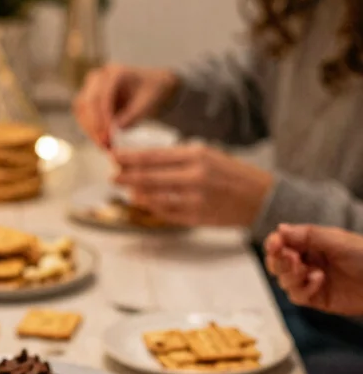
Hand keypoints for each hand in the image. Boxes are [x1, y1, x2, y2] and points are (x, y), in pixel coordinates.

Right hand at [74, 64, 178, 148]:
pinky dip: (89, 130)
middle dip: (95, 126)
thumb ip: (130, 117)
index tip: (109, 136)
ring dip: (90, 129)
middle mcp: (99, 77)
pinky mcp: (87, 100)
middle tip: (105, 145)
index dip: (103, 117)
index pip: (102, 95)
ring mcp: (90, 88)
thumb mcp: (146, 105)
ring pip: (81, 109)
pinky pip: (82, 116)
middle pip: (87, 101)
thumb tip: (112, 133)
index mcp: (115, 72)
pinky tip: (101, 141)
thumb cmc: (149, 94)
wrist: (148, 89)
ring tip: (104, 146)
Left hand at [112, 142, 273, 227]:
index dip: (130, 158)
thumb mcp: (208, 156)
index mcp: (197, 155)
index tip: (114, 157)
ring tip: (126, 189)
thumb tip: (146, 162)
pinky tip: (143, 202)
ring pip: (154, 197)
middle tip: (112, 175)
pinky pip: (165, 213)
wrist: (260, 197)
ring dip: (137, 193)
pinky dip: (152, 207)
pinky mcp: (196, 217)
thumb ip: (178, 159)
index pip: (154, 156)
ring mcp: (194, 199)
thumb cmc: (232, 174)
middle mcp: (194, 176)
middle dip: (127, 176)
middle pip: (149, 177)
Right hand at [265, 224, 362, 315]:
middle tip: (289, 259)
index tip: (275, 244)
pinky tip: (318, 280)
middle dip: (279, 261)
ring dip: (291, 275)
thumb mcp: (336, 240)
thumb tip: (279, 228)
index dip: (275, 244)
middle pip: (278, 264)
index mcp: (312, 244)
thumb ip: (307, 235)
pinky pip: (297, 296)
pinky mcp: (316, 298)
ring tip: (307, 270)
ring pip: (284, 281)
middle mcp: (309, 261)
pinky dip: (304, 288)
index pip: (283, 243)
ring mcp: (310, 281)